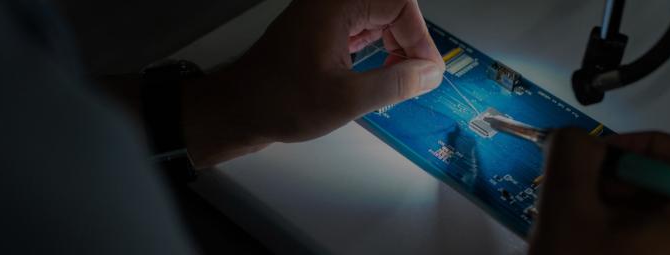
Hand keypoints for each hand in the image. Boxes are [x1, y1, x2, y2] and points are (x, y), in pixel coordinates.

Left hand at [181, 0, 445, 167]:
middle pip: (391, 7)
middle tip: (414, 76)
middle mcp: (330, 2)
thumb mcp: (346, 99)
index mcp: (336, 4)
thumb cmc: (280, 101)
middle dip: (409, 41)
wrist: (238, 109)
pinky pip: (361, 28)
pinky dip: (377, 50)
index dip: (419, 39)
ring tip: (398, 80)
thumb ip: (395, 82)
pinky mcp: (320, 30)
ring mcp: (324, 15)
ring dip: (395, 46)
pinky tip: (378, 75)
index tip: (425, 72)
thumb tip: (430, 73)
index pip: (399, 4)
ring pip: (378, 18)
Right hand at [528, 128, 669, 254]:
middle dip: (619, 183)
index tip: (592, 158)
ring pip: (668, 218)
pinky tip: (595, 244)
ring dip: (620, 210)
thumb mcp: (567, 211)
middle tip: (576, 192)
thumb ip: (571, 155)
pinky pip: (666, 245)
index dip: (634, 147)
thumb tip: (575, 137)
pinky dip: (630, 236)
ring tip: (579, 223)